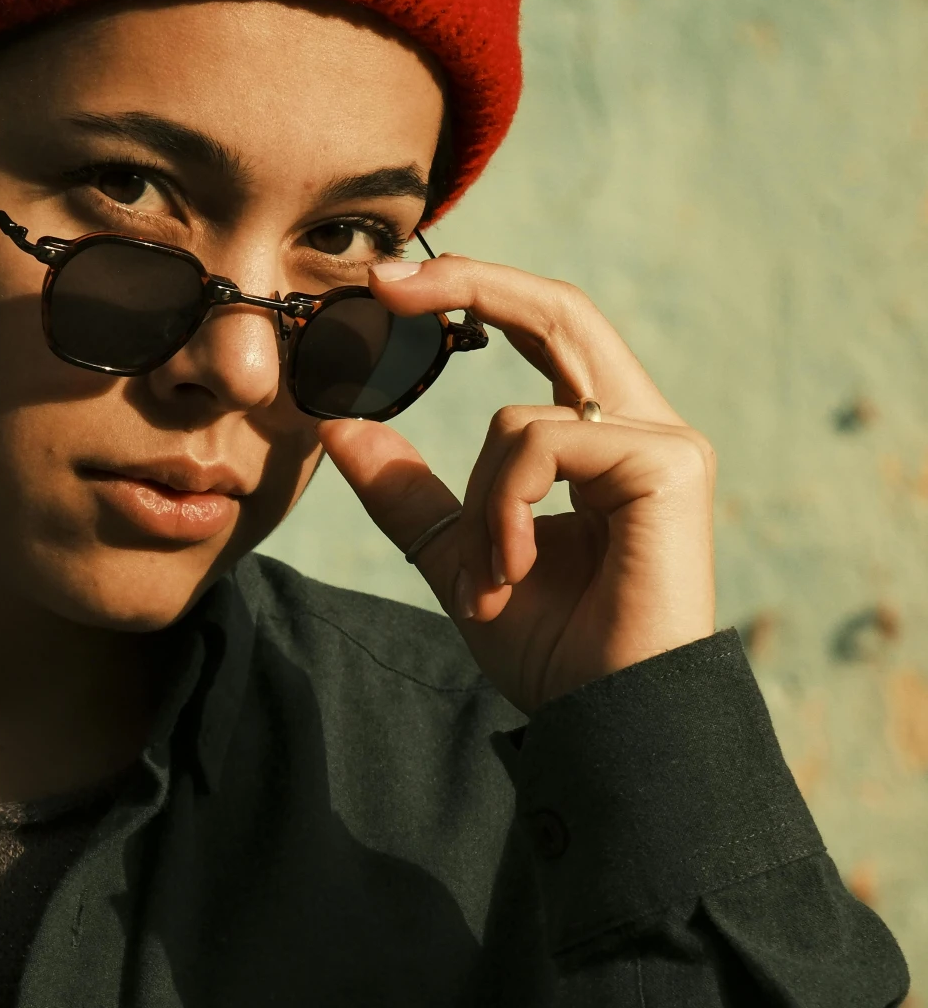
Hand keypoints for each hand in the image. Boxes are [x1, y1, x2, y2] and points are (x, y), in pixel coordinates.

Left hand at [319, 255, 716, 717]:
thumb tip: (338, 423)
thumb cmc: (556, 653)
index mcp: (602, 437)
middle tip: (376, 285)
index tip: (381, 288)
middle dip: (466, 282)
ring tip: (492, 580)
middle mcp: (644, 426)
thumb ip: (408, 490)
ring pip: (520, 416)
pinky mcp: (669, 465)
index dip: (472, 291)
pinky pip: (540, 445)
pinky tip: (515, 573)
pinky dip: (503, 511)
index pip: (544, 329)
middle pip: (558, 310)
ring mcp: (664, 443)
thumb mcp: (458, 557)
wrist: (608, 725)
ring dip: (478, 505)